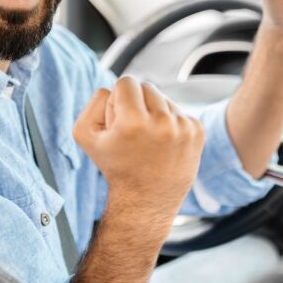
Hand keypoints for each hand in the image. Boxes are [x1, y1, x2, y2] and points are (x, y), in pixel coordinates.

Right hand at [73, 76, 204, 225]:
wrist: (146, 200)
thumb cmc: (114, 166)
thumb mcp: (86, 135)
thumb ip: (94, 102)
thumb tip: (114, 88)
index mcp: (133, 122)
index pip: (126, 82)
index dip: (118, 100)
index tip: (119, 122)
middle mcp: (162, 123)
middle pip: (147, 86)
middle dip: (137, 103)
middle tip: (133, 132)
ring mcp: (183, 128)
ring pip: (164, 99)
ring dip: (154, 113)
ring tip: (148, 141)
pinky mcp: (197, 132)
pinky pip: (179, 111)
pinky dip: (170, 123)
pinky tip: (163, 145)